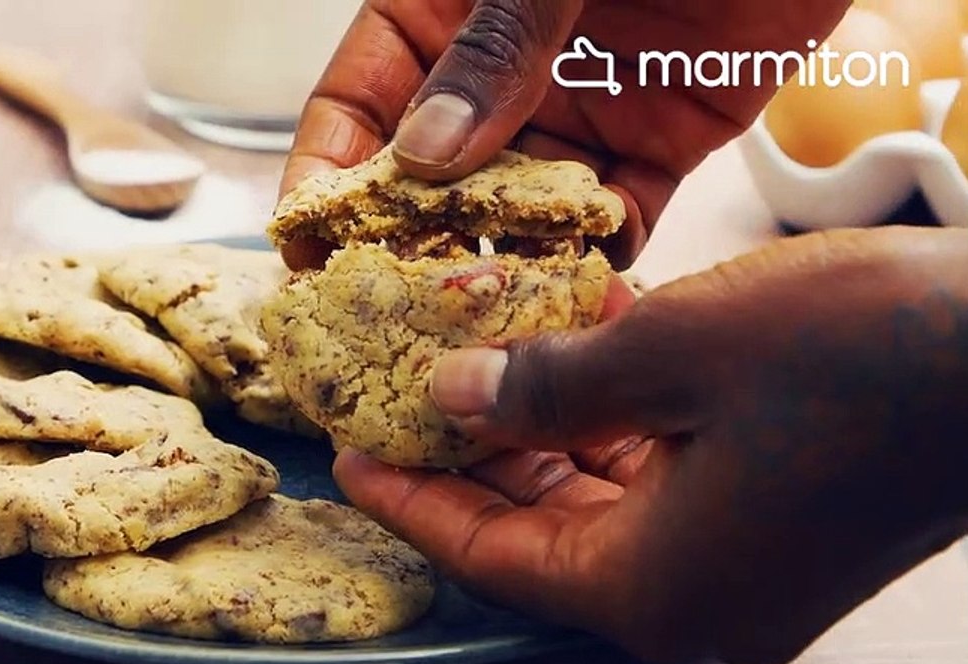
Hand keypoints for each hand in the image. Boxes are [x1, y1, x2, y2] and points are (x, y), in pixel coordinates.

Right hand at [280, 0, 851, 270]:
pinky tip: (580, 294)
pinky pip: (613, 220)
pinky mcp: (657, 144)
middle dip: (409, 249)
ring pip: (516, 214)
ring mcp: (574, 115)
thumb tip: (424, 158)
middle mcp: (498, 77)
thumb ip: (495, 48)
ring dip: (502, 268)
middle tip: (393, 321)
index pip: (355, 106)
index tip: (309, 251)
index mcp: (440, 14)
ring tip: (485, 329)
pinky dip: (596, 261)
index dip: (324, 177)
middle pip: (429, 181)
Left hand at [334, 227, 967, 663]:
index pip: (491, 560)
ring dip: (541, 444)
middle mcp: (697, 600)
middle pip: (542, 541)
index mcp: (655, 587)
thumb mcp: (673, 353)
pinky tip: (580, 371)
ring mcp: (746, 571)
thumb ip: (546, 385)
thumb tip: (457, 395)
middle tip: (405, 407)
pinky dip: (613, 437)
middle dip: (472, 469)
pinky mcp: (782, 530)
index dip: (413, 503)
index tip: (352, 456)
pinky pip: (663, 493)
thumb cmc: (864, 355)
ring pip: (602, 513)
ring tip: (479, 376)